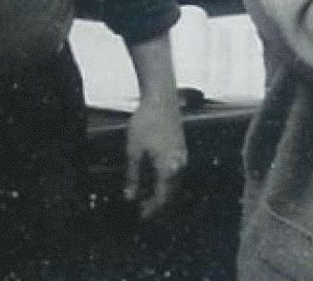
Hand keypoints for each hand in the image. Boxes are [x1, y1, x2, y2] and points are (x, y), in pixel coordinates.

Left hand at [124, 95, 187, 219]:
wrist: (161, 98)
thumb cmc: (146, 122)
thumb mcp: (134, 151)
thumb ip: (133, 177)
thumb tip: (130, 197)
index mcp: (169, 168)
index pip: (162, 197)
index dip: (151, 209)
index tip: (141, 216)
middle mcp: (180, 164)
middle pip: (171, 192)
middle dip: (157, 203)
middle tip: (142, 209)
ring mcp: (182, 155)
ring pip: (174, 182)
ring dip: (162, 191)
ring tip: (146, 195)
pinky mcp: (181, 147)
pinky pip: (176, 171)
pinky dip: (166, 180)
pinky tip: (154, 177)